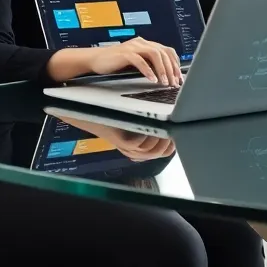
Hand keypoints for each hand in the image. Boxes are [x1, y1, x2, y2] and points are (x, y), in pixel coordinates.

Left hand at [53, 115, 176, 161]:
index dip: (173, 143)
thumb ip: (148, 122)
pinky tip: (153, 123)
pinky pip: (143, 143)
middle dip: (170, 140)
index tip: (179, 130)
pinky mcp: (123, 142)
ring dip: (162, 137)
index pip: (164, 152)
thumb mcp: (132, 120)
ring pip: (153, 150)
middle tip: (175, 125)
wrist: (87, 113)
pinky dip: (150, 134)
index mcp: (139, 149)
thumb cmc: (111, 113)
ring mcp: (128, 149)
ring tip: (165, 123)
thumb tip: (169, 114)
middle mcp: (134, 152)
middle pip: (161, 153)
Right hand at [88, 37, 182, 85]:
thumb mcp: (137, 62)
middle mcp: (142, 43)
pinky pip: (140, 61)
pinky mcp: (125, 53)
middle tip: (174, 83)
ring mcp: (133, 47)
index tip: (179, 77)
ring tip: (165, 83)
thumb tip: (166, 75)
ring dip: (162, 69)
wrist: (96, 59)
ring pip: (154, 54)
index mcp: (147, 44)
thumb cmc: (117, 63)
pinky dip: (148, 70)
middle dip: (171, 69)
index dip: (175, 64)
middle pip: (163, 53)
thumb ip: (150, 63)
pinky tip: (152, 80)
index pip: (167, 50)